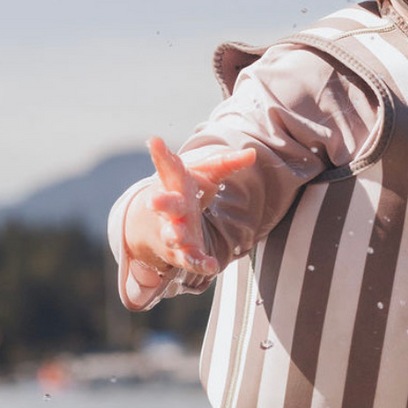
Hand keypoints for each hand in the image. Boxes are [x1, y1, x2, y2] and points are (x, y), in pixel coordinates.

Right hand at [136, 136, 255, 276]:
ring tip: (176, 236)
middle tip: (154, 201)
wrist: (157, 224)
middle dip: (161, 203)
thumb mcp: (203, 175)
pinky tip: (211, 266)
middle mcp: (170, 208)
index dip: (161, 155)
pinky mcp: (182, 251)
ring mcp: (173, 230)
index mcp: (174, 184)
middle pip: (165, 204)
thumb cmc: (185, 192)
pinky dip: (200, 263)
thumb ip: (227, 164)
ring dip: (174, 236)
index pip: (167, 167)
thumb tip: (253, 153)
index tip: (155, 140)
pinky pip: (190, 259)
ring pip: (172, 235)